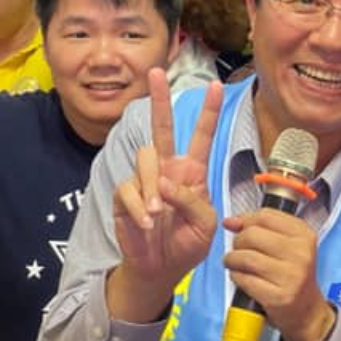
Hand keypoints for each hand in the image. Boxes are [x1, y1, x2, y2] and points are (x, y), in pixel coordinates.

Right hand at [109, 71, 222, 318]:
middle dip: (160, 99)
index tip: (215, 86)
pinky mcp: (124, 194)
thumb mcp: (205, 225)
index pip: (202, 136)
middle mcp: (167, 169)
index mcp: (192, 172)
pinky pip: (128, 189)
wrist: (160, 268)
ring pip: (145, 159)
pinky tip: (146, 225)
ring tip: (156, 215)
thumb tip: (164, 183)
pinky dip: (138, 208)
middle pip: (162, 128)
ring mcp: (144, 180)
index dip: (208, 112)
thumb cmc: (187, 244)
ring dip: (151, 188)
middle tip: (157, 72)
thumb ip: (192, 201)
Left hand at [221, 205, 329, 340]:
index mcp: (304, 236)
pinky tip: (240, 277)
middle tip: (238, 250)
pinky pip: (244, 279)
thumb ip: (260, 228)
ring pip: (246, 257)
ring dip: (232, 259)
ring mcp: (291, 276)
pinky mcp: (277, 296)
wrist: (306, 311)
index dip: (246, 220)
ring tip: (234, 263)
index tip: (239, 228)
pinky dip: (236, 276)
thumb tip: (230, 221)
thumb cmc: (291, 274)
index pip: (266, 216)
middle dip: (238, 241)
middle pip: (253, 234)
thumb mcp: (286, 246)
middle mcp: (301, 254)